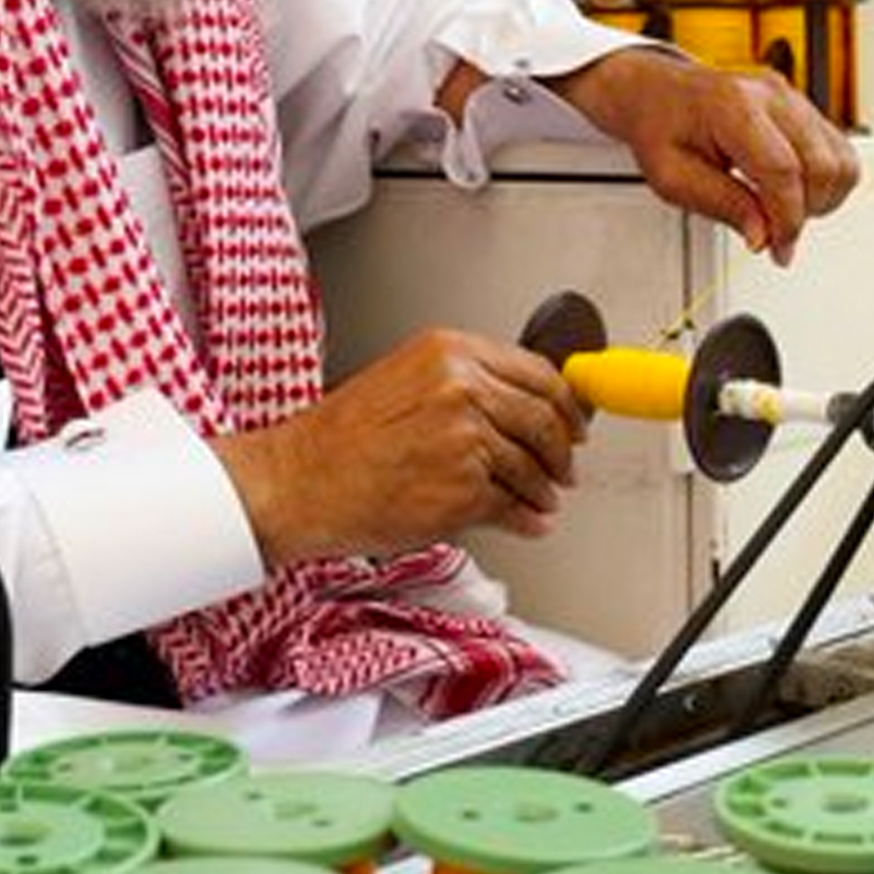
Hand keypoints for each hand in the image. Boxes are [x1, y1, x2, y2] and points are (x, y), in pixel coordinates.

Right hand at [210, 328, 588, 566]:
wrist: (298, 482)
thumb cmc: (339, 439)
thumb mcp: (405, 382)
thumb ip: (466, 385)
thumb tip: (521, 406)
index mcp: (449, 353)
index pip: (537, 372)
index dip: (566, 403)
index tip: (575, 420)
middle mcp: (463, 389)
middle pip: (545, 419)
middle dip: (563, 451)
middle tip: (567, 466)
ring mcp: (466, 440)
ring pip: (532, 467)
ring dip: (543, 490)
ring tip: (541, 499)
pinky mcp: (464, 491)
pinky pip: (513, 506)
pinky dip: (526, 519)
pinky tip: (526, 521)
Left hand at [549, 51, 859, 265]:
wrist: (658, 93)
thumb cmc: (661, 127)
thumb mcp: (674, 179)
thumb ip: (723, 206)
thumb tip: (763, 236)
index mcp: (733, 107)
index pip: (782, 171)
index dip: (786, 220)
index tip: (777, 249)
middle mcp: (771, 96)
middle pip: (822, 165)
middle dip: (806, 213)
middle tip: (775, 233)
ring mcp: (792, 98)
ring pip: (841, 160)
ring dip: (822, 199)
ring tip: (783, 211)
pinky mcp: (803, 108)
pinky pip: (839, 151)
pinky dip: (826, 182)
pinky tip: (795, 193)